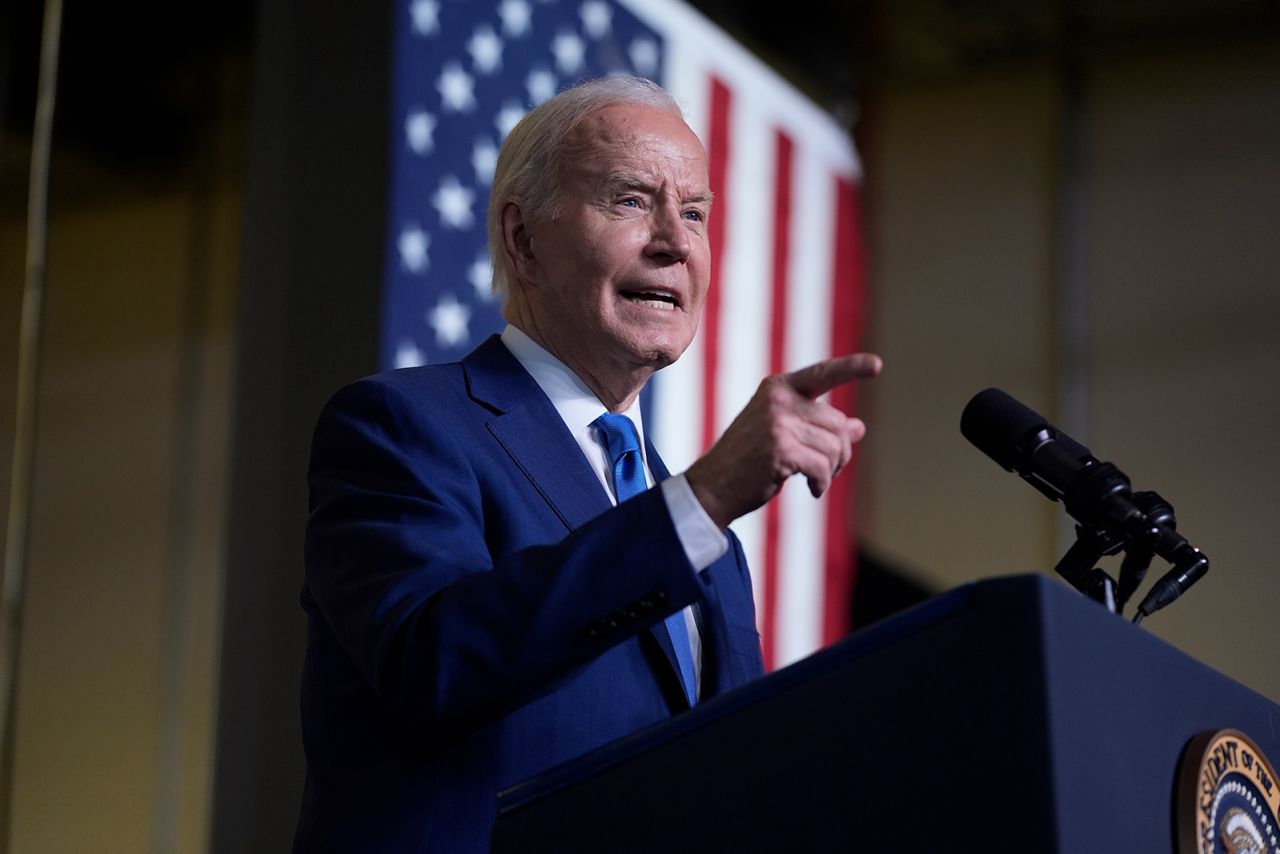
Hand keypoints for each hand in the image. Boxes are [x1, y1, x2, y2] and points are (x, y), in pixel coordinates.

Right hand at [685, 353, 881, 528]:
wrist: (713, 486)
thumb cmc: (748, 460)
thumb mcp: (784, 435)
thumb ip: (818, 427)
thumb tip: (858, 427)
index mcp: (778, 388)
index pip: (822, 374)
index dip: (851, 368)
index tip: (877, 365)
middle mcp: (779, 400)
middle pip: (837, 423)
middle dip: (840, 451)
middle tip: (827, 470)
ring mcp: (778, 423)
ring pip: (834, 447)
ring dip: (831, 470)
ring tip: (816, 480)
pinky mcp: (780, 449)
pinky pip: (822, 467)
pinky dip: (822, 484)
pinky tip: (812, 490)